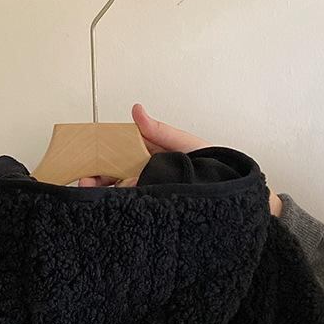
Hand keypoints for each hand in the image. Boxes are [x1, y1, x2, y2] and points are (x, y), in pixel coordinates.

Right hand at [78, 103, 282, 216]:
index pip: (119, 153)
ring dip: (105, 194)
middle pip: (115, 175)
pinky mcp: (157, 212)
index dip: (102, 155)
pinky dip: (122, 209)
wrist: (238, 200)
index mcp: (153, 157)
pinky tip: (111, 210)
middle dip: (97, 177)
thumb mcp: (189, 146)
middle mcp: (150, 176)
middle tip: (85, 183)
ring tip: (94, 198)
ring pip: (121, 194)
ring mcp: (153, 195)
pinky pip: (135, 209)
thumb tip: (136, 110)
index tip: (88, 159)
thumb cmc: (218, 171)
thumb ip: (161, 132)